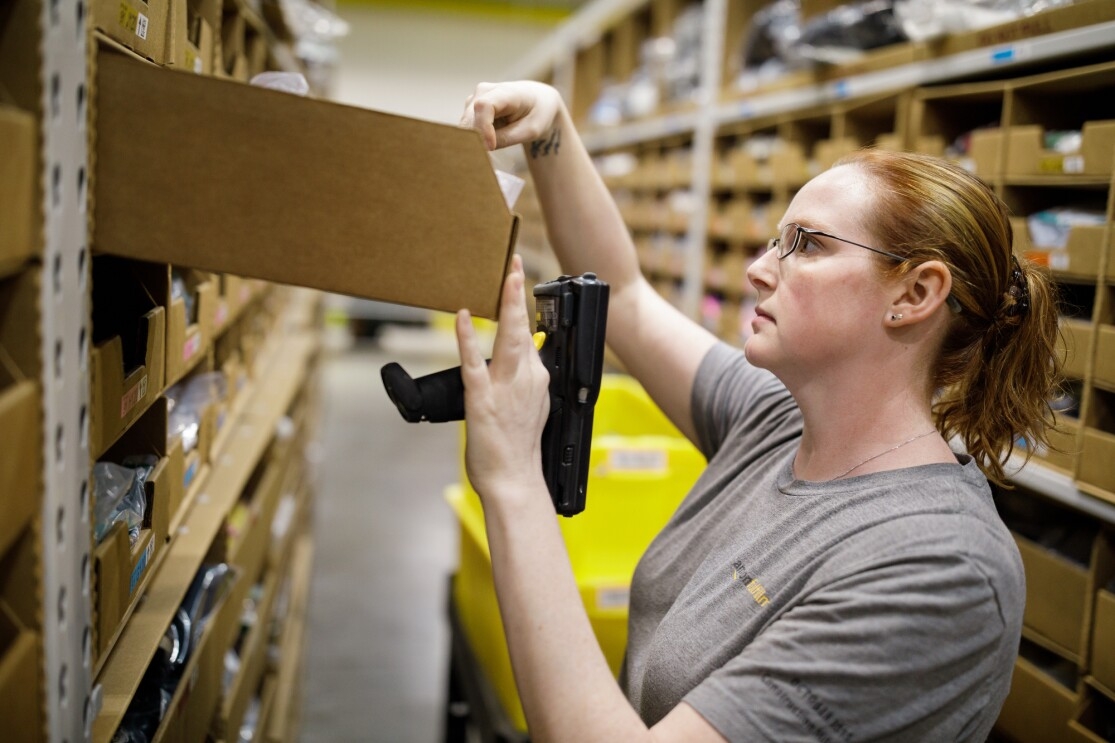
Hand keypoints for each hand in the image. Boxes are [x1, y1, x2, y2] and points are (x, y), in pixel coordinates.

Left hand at [456, 255, 550, 502]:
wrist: (515, 481)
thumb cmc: (519, 450)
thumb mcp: (533, 409)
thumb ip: (528, 381)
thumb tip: (525, 360)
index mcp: (538, 380)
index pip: (530, 336)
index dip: (522, 307)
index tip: (519, 280)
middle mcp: (527, 379)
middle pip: (523, 328)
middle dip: (518, 292)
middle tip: (513, 263)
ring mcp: (506, 388)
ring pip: (507, 337)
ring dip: (507, 304)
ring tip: (504, 276)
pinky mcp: (483, 399)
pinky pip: (474, 362)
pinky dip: (468, 337)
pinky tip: (464, 316)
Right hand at [460, 81, 564, 151]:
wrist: (537, 102)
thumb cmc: (537, 114)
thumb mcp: (530, 130)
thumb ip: (505, 138)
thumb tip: (482, 148)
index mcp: (505, 91)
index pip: (483, 106)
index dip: (483, 128)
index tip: (490, 147)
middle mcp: (484, 91)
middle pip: (470, 118)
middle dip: (475, 140)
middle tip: (486, 159)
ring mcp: (475, 99)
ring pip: (466, 126)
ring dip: (475, 141)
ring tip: (492, 151)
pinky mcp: (471, 109)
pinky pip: (467, 129)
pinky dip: (475, 139)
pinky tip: (489, 144)